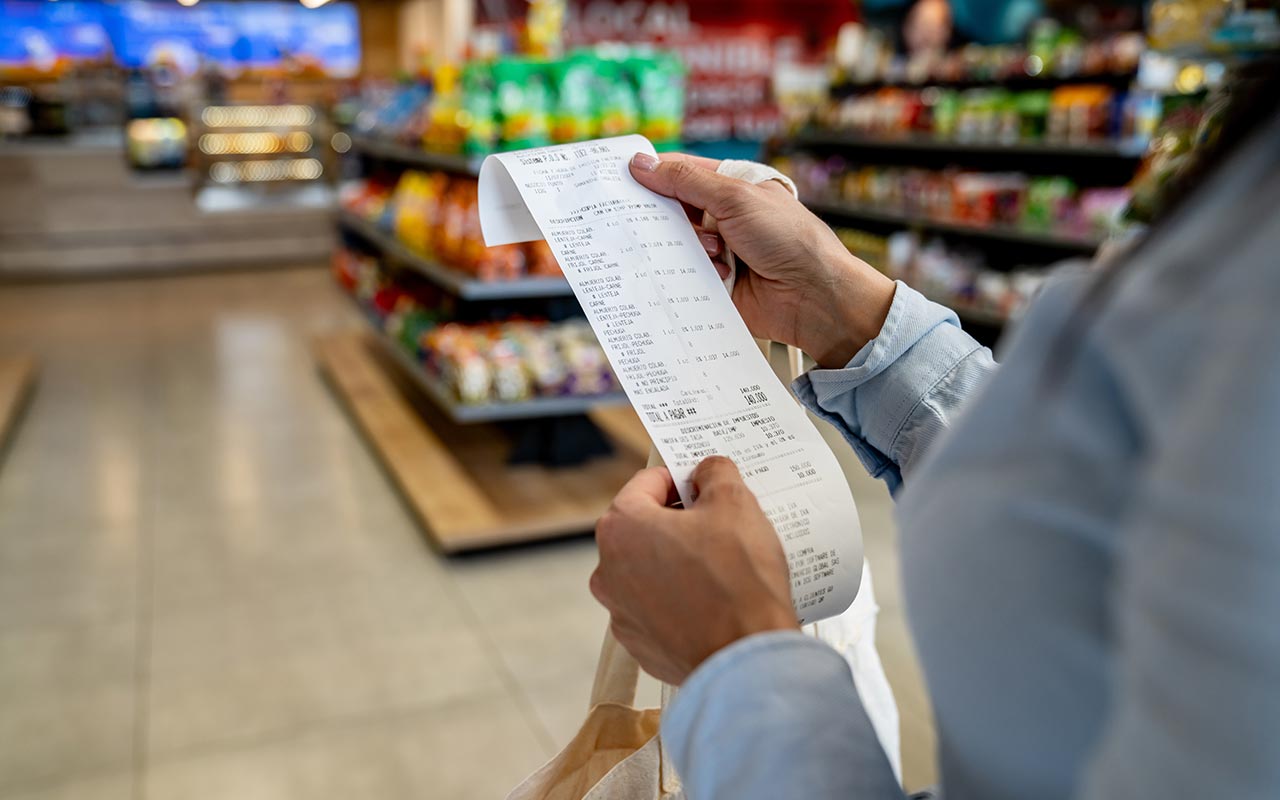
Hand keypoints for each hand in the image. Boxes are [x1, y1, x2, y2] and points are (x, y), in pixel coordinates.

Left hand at [590, 457, 798, 684]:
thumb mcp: (735, 504)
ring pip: (650, 571)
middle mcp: (608, 571)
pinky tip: (716, 603)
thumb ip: (715, 473)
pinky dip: (681, 602)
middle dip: (679, 522)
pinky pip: (659, 610)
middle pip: (644, 528)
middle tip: (721, 525)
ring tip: (723, 568)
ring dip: (678, 563)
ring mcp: (621, 614)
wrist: (746, 659)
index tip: (707, 487)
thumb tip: (707, 471)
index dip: (681, 479)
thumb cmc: (737, 580)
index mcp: (621, 528)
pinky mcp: (641, 646)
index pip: (647, 483)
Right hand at [630, 152, 895, 367]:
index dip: (653, 173)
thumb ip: (685, 181)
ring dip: (683, 247)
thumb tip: (642, 163)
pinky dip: (686, 275)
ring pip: (675, 245)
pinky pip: (683, 277)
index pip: (682, 173)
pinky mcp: (713, 284)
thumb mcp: (735, 198)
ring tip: (713, 252)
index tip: (621, 176)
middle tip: (638, 217)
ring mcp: (718, 252)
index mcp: (732, 187)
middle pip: (673, 211)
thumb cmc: (788, 238)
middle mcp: (723, 217)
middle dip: (660, 216)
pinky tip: (706, 275)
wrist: (813, 296)